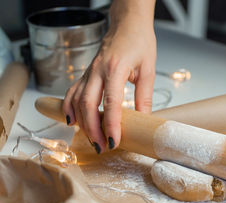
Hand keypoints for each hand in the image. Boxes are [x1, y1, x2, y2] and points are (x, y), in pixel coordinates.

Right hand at [63, 5, 155, 153]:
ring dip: (82, 123)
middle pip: (88, 104)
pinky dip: (69, 108)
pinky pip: (72, 92)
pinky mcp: (86, 73)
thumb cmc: (140, 42)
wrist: (128, 24)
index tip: (114, 141)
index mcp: (116, 68)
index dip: (112, 124)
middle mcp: (98, 70)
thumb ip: (144, 96)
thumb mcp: (148, 70)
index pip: (111, 102)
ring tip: (92, 140)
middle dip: (93, 129)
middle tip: (102, 147)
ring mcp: (89, 71)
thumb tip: (144, 121)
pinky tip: (71, 122)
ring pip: (77, 100)